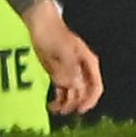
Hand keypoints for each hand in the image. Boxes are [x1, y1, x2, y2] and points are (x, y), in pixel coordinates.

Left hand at [24, 0, 103, 115]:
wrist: (39, 25)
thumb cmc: (53, 35)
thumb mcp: (62, 51)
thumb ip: (69, 68)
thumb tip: (74, 85)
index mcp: (88, 63)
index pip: (96, 86)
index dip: (90, 100)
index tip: (81, 109)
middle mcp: (82, 70)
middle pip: (85, 93)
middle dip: (77, 104)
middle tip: (65, 111)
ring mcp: (71, 72)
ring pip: (73, 94)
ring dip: (67, 104)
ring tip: (56, 110)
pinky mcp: (58, 73)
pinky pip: (62, 90)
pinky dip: (59, 99)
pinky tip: (52, 105)